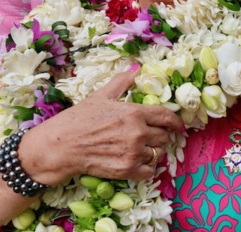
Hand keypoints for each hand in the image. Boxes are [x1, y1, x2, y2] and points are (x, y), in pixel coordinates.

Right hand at [22, 68, 183, 183]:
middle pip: (164, 136)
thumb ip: (121, 83)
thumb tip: (136, 70)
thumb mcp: (101, 96)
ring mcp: (133, 153)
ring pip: (158, 153)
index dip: (176, 122)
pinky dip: (147, 167)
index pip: (166, 117)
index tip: (178, 125)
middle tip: (150, 136)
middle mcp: (138, 133)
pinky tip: (138, 162)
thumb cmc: (79, 119)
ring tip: (141, 148)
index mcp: (134, 113)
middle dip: (160, 135)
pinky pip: (150, 170)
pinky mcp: (127, 170)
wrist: (61, 145)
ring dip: (152, 151)